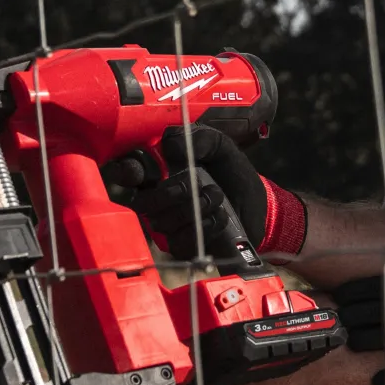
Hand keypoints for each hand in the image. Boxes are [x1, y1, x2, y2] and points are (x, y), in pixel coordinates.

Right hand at [103, 125, 305, 261]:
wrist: (258, 205)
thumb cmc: (232, 174)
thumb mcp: (220, 146)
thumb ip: (199, 137)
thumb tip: (172, 146)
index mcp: (158, 172)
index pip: (126, 173)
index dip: (127, 172)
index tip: (142, 170)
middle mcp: (157, 200)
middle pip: (142, 202)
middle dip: (170, 192)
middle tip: (196, 182)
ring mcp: (168, 225)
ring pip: (162, 222)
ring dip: (195, 207)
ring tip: (217, 196)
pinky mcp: (183, 247)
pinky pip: (182, 241)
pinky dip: (206, 225)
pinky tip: (220, 216)